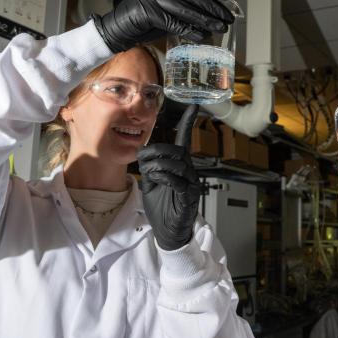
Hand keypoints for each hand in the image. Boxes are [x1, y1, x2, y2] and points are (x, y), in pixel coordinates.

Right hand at [94, 0, 233, 52]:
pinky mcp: (146, 12)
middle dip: (212, 6)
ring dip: (205, 19)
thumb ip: (183, 13)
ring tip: (220, 27)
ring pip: (184, 7)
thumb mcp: (166, 13)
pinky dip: (188, 30)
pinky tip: (200, 36)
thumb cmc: (142, 23)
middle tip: (228, 17)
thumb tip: (209, 21)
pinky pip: (172, 22)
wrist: (116, 31)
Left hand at [137, 104, 201, 250]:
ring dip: (157, 166)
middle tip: (143, 162)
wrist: (168, 232)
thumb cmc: (161, 208)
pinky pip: (178, 180)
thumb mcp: (150, 183)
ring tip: (150, 175)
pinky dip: (165, 178)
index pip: (183, 140)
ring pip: (176, 163)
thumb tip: (143, 153)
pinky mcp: (191, 196)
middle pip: (175, 150)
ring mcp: (192, 183)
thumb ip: (149, 167)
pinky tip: (158, 182)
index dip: (188, 122)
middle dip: (155, 152)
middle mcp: (188, 170)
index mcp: (179, 165)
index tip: (194, 105)